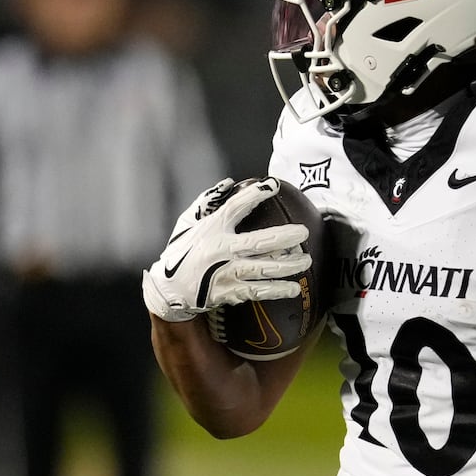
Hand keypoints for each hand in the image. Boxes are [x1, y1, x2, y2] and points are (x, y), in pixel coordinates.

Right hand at [142, 177, 310, 322]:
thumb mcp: (188, 222)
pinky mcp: (230, 292)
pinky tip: (294, 288)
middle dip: (284, 237)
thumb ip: (207, 201)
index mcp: (212, 230)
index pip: (235, 207)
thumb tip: (228, 183)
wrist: (169, 289)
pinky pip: (258, 291)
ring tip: (306, 260)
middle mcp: (222, 251)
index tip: (273, 186)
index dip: (254, 195)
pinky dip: (277, 290)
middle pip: (259, 242)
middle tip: (303, 232)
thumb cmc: (181, 252)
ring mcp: (227, 273)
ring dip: (288, 265)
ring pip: (263, 269)